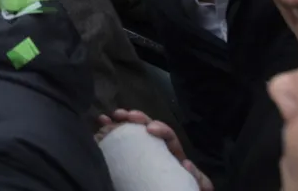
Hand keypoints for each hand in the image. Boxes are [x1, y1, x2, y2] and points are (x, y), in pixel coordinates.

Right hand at [96, 109, 212, 190]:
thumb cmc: (182, 189)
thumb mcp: (196, 185)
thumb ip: (198, 178)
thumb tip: (186, 163)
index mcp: (172, 154)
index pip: (167, 136)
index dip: (160, 128)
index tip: (149, 128)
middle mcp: (155, 149)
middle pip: (146, 128)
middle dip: (134, 118)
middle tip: (121, 114)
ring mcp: (140, 154)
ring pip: (129, 133)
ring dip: (117, 123)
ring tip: (106, 117)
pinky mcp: (126, 163)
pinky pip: (115, 144)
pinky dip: (106, 133)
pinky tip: (98, 126)